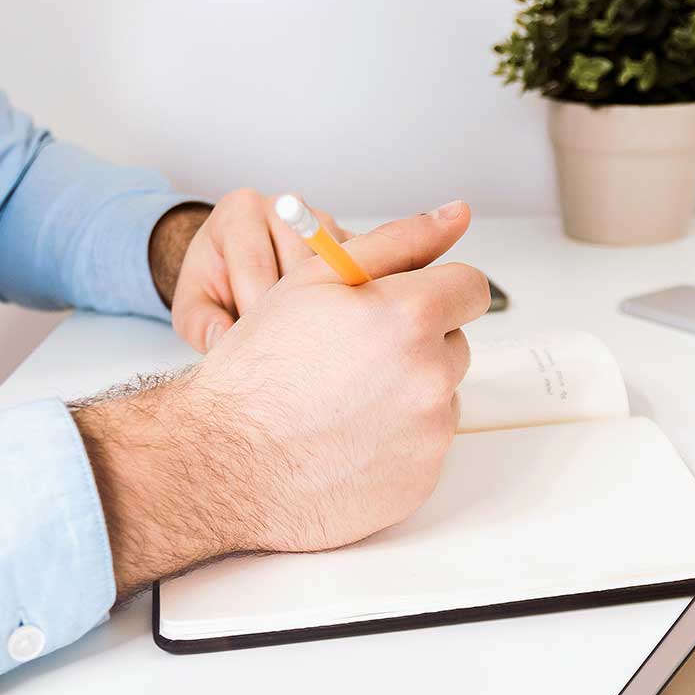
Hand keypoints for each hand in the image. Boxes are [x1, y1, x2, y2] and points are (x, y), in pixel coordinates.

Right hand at [73, 200, 486, 595]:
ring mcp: (430, 435)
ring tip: (342, 403)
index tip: (406, 305)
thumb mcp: (316, 280)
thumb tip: (456, 214)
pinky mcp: (422, 481)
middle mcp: (431, 376)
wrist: (224, 463)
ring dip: (407, 394)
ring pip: (440, 397)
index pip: (470, 288)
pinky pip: (425, 447)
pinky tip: (345, 441)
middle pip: (455, 345)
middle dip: (416, 345)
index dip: (435, 292)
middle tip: (352, 359)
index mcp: (410, 316)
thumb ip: (397, 241)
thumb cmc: (259, 370)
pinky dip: (396, 442)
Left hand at [160, 188, 350, 353]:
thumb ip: (200, 324)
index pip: (255, 262)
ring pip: (335, 271)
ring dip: (323, 309)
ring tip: (305, 338)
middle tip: (283, 347)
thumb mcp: (191, 306)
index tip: (255, 345)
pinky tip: (329, 327)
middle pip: (300, 265)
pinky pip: (359, 274)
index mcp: (239, 210)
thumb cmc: (214, 284)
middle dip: (291, 311)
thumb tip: (222, 340)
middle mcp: (284, 206)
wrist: (237, 266)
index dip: (256, 310)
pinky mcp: (350, 241)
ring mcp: (322, 221)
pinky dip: (347, 303)